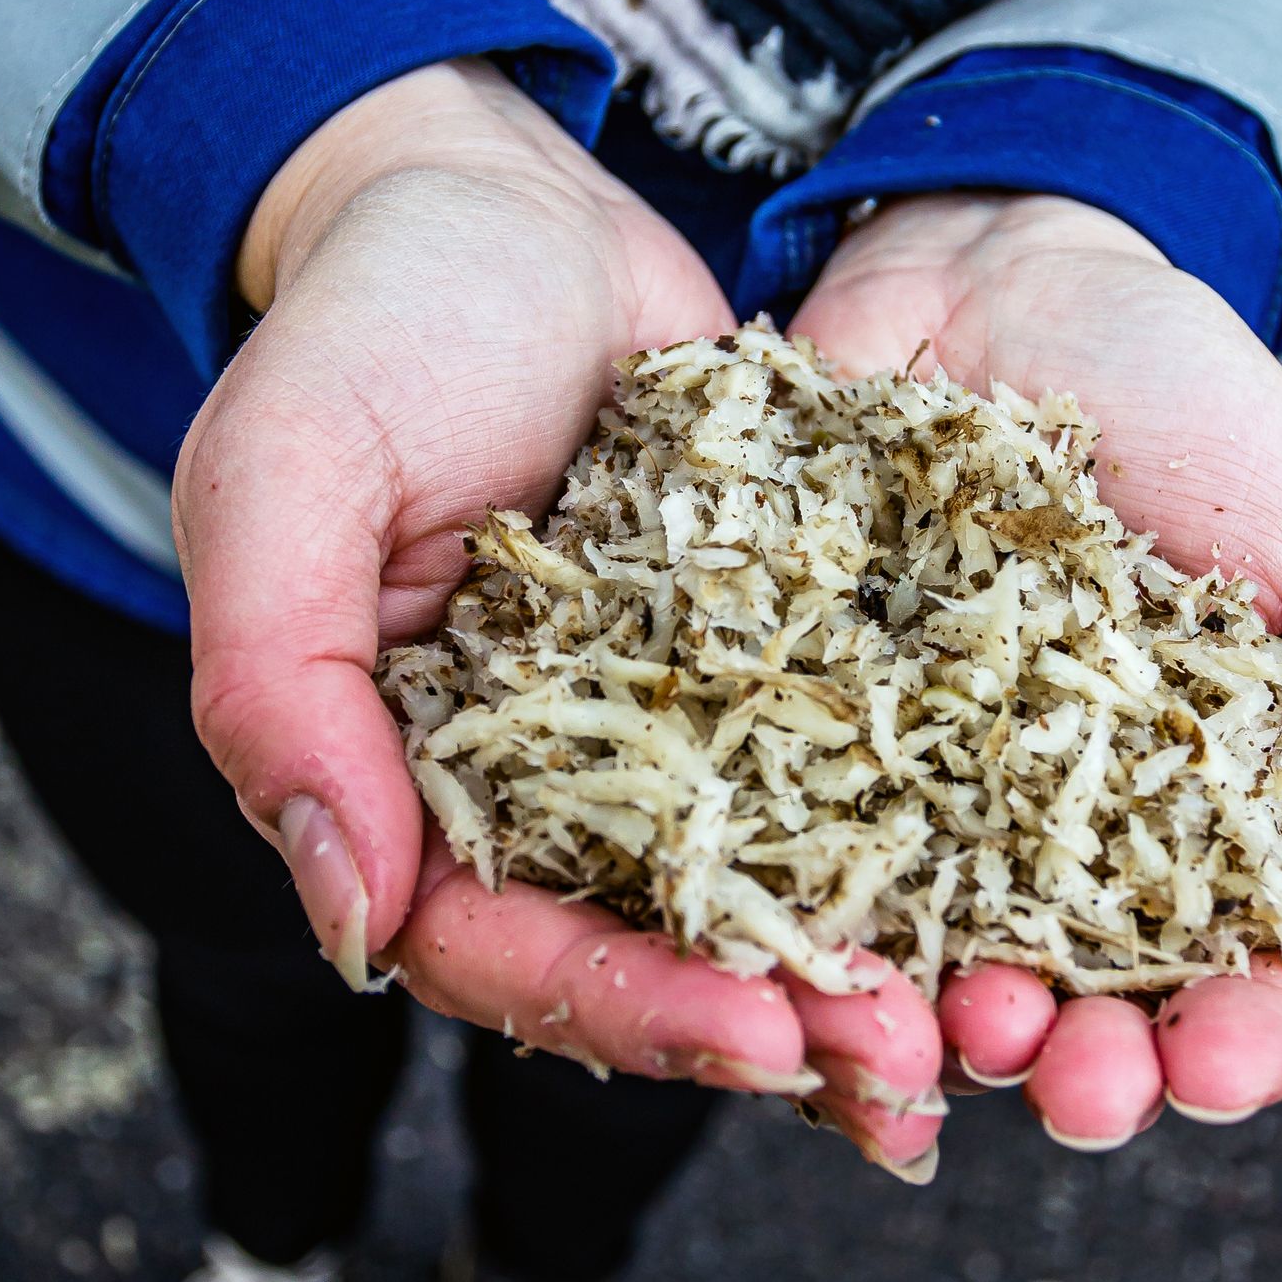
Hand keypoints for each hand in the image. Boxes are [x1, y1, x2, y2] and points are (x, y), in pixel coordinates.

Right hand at [176, 61, 943, 1124]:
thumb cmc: (375, 326)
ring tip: (985, 1019)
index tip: (758, 1037)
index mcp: (404, 778)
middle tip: (902, 1065)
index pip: (495, 945)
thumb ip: (274, 688)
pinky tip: (1007, 887)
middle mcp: (536, 785)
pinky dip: (907, 839)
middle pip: (641, 953)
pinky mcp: (758, 666)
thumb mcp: (285, 477)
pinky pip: (830, 772)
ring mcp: (656, 731)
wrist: (512, 215)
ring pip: (750, 892)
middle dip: (764, 1022)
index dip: (617, 1007)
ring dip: (857, 967)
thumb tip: (352, 919)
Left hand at [789, 194, 1281, 1150]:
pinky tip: (804, 949)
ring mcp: (912, 780)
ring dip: (927, 1020)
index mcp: (1185, 811)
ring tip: (934, 1024)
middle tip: (1062, 1077)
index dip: (1229, 1041)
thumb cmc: (1189, 408)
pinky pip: (787, 839)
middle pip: (1063, 997)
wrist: (1004, 279)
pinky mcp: (798, 721)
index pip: (1223, 975)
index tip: (1210, 1064)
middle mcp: (1041, 826)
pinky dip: (798, 910)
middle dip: (1070, 1064)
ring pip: (918, 952)